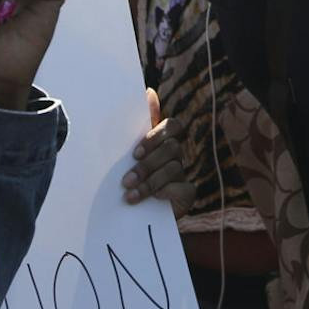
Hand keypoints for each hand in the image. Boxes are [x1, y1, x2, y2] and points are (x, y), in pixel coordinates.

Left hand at [120, 89, 193, 209]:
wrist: (129, 216)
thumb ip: (130, 128)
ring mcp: (182, 175)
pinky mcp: (187, 194)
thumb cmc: (126, 179)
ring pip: (174, 168)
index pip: (173, 125)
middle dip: (148, 164)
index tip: (135, 152)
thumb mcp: (122, 156)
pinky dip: (166, 192)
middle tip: (126, 179)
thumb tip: (147, 92)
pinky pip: (183, 188)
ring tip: (130, 194)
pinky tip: (153, 199)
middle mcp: (174, 156)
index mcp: (160, 142)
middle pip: (171, 147)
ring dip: (150, 182)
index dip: (157, 135)